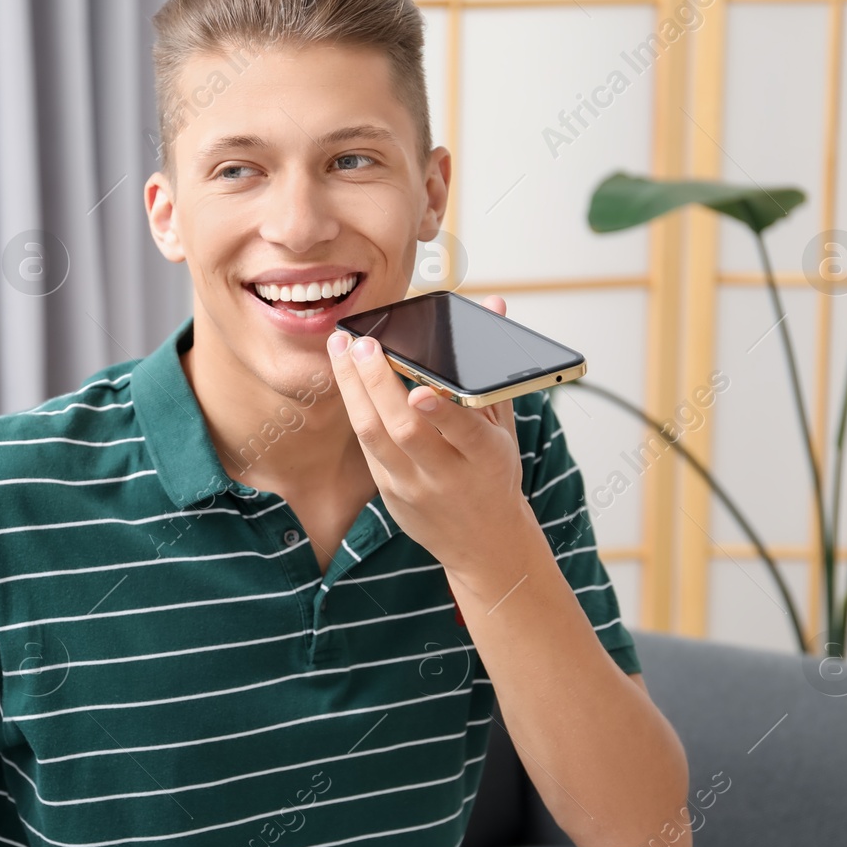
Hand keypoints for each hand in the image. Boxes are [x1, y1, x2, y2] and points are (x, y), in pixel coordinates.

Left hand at [326, 294, 530, 577]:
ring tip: (342, 350)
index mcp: (486, 457)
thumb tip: (494, 304)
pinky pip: (366, 446)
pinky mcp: (388, 493)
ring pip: (374, 436)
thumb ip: (490, 365)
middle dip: (379, 383)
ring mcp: (413, 487)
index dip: (441, 413)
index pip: (464, 432)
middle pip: (405, 430)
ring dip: (353, 389)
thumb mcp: (505, 426)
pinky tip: (346, 378)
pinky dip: (356, 407)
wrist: (483, 543)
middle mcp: (447, 475)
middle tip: (363, 343)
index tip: (421, 390)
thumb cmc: (493, 473)